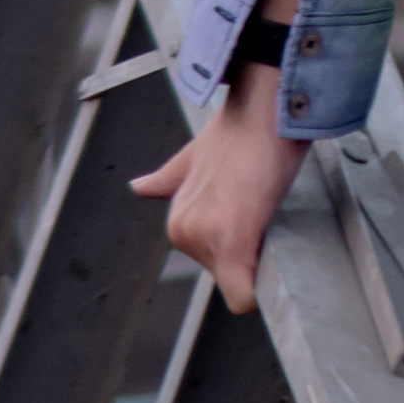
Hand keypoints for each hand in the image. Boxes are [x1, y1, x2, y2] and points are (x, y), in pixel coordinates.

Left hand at [133, 61, 302, 314]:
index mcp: (178, 220)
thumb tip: (137, 186)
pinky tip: (264, 283)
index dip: (238, 247)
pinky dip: (253, 295)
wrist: (265, 106)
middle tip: (261, 211)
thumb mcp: (192, 157)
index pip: (212, 260)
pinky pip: (242, 295)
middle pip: (227, 273)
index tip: (252, 223)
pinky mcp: (232, 242)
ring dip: (257, 259)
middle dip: (248, 253)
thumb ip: (167, 180)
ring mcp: (204, 238)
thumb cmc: (240, 130)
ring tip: (266, 211)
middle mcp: (183, 233)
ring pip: (240, 280)